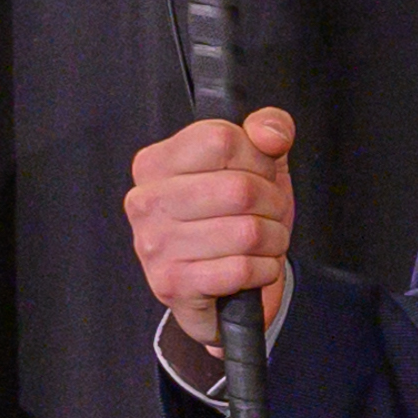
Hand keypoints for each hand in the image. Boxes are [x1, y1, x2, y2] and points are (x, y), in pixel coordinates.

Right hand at [127, 109, 297, 345]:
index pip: (221, 139)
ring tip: (257, 243)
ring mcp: (153, 244)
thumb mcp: (258, 165)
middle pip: (241, 189)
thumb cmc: (237, 219)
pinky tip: (249, 269)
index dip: (257, 159)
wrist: (227, 288)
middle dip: (272, 206)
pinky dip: (263, 270)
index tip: (255, 175)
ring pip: (247, 232)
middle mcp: (145, 201)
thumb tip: (269, 133)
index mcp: (156, 163)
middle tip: (264, 216)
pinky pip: (242, 270)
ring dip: (272, 241)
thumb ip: (268, 129)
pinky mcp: (171, 283)